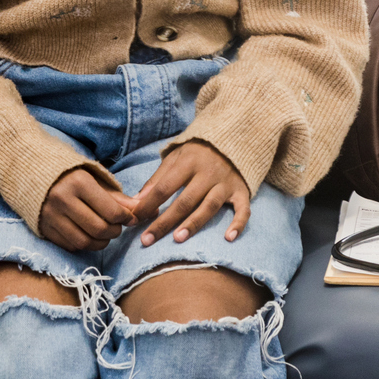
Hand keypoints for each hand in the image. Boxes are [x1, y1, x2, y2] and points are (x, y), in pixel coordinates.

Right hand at [40, 166, 136, 251]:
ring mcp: (51, 216)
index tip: (129, 219)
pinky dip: (83, 245)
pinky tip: (88, 236)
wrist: (34, 173)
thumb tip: (142, 211)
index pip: (110, 211)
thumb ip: (118, 198)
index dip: (125, 219)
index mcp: (78, 182)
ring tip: (105, 235)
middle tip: (117, 228)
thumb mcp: (95, 180)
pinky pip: (70, 246)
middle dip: (114, 232)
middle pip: (98, 229)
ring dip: (100, 243)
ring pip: (84, 242)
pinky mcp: (44, 228)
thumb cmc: (71, 175)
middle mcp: (62, 199)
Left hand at [131, 140, 250, 245]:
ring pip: (209, 206)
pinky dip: (238, 223)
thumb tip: (136, 202)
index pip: (165, 186)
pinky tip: (229, 237)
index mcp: (188, 162)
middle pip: (185, 201)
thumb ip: (156, 180)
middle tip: (148, 239)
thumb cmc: (196, 153)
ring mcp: (225, 183)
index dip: (149, 203)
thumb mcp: (175, 158)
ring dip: (193, 223)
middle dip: (165, 221)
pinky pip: (243, 209)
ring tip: (177, 238)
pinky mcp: (241, 191)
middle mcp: (208, 173)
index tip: (135, 219)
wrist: (231, 139)